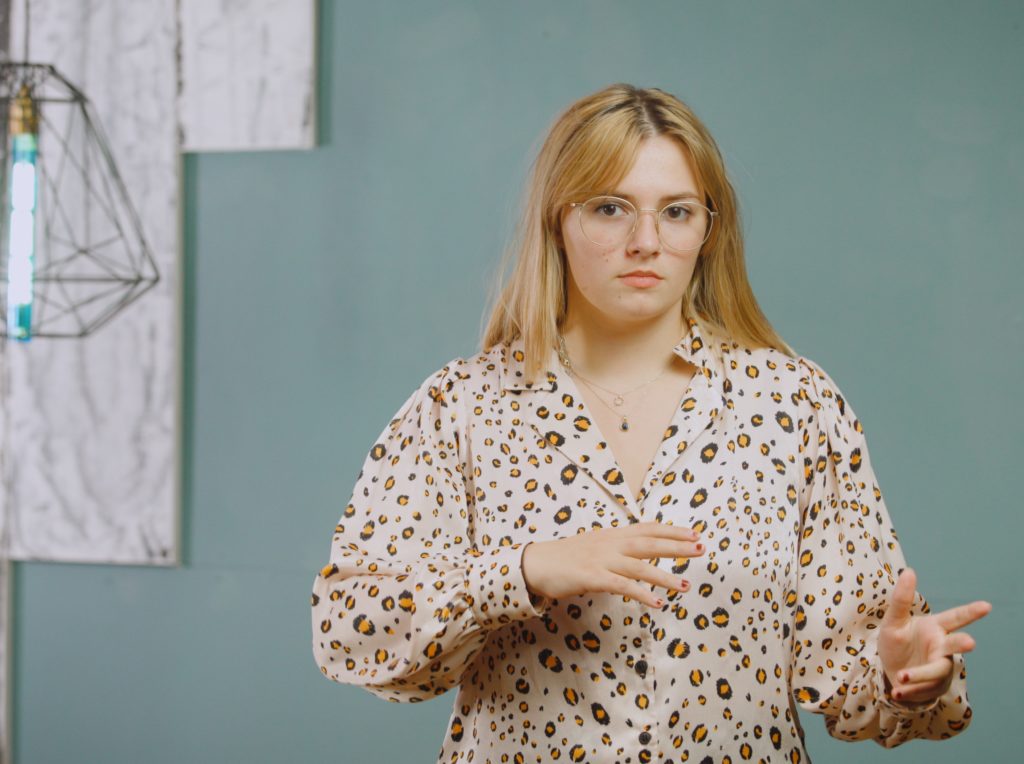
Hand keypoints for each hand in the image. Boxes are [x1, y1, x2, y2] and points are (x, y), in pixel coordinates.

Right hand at [521, 521, 705, 608]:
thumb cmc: (565, 558)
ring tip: (686, 586)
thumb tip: (637, 553)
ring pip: (640, 567)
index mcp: (611, 535)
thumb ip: (616, 548)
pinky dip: (641, 594)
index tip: (694, 533)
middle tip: (701, 548)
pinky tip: (657, 603)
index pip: (647, 529)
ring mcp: (601, 560)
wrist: (535, 564)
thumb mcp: (594, 546)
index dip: (672, 530)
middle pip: (650, 543)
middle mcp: (610, 544)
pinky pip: (621, 586)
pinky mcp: (592, 577)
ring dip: (665, 577)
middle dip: (677, 546)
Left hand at [878, 567, 991, 704]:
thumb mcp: (893, 621)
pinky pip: (923, 689)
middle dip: (961, 643)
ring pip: (936, 671)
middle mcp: (941, 647)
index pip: (954, 618)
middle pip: (954, 645)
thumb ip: (901, 599)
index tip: (986, 606)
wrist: (891, 671)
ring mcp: (939, 667)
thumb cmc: (896, 642)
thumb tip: (909, 571)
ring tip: (903, 676)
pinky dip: (908, 690)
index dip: (970, 612)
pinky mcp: (933, 686)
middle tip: (970, 642)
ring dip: (920, 675)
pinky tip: (896, 691)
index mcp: (935, 627)